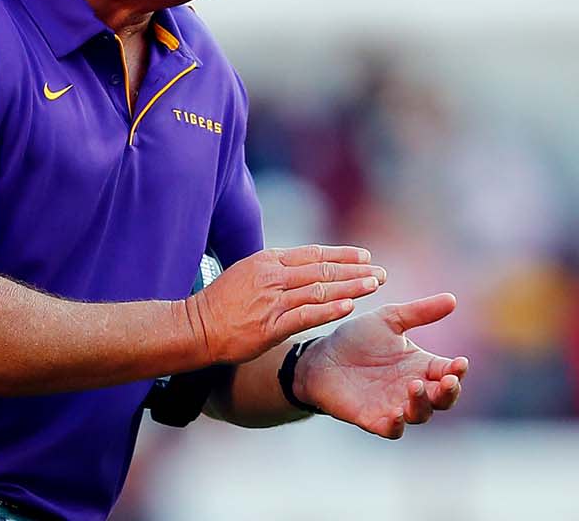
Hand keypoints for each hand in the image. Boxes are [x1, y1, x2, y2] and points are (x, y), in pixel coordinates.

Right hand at [185, 245, 385, 364]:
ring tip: (374, 285)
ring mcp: (272, 300)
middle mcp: (272, 276)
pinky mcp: (271, 325)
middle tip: (380, 272)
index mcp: (267, 261)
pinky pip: (306, 314)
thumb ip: (274, 271)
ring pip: (319, 289)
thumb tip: (301, 269)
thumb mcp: (246, 274)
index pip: (312, 253)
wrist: (198, 326)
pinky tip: (349, 306)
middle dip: (355, 270)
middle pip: (322, 269)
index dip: (342, 254)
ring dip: (350, 286)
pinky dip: (329, 309)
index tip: (365, 256)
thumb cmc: (222, 303)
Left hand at [295, 292, 467, 437]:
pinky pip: (392, 429)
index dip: (457, 370)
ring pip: (421, 414)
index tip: (460, 362)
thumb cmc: (356, 339)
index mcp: (421, 366)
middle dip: (449, 391)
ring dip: (423, 403)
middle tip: (449, 380)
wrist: (320, 357)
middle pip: (443, 399)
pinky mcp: (374, 419)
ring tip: (415, 385)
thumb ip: (418, 312)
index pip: (449, 372)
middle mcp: (413, 389)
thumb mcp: (388, 320)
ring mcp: (395, 406)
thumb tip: (452, 298)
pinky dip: (397, 425)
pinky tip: (397, 414)